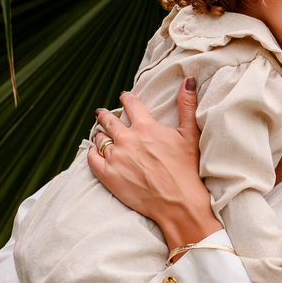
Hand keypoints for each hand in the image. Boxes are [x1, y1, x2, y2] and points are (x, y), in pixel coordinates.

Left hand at [87, 77, 220, 248]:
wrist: (178, 203)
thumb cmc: (187, 169)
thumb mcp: (190, 135)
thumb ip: (187, 105)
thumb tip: (189, 79)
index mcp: (146, 127)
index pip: (130, 104)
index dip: (127, 99)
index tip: (125, 98)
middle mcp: (127, 139)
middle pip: (109, 119)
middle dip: (106, 114)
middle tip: (103, 113)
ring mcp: (115, 157)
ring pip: (99, 138)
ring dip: (100, 134)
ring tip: (101, 134)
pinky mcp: (107, 175)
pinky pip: (91, 158)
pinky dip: (92, 152)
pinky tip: (95, 152)